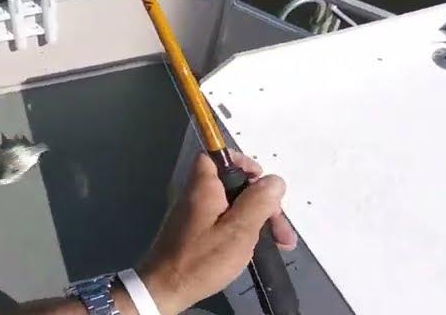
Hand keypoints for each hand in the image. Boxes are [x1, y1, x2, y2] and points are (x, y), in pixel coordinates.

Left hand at [135, 152, 295, 314]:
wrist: (165, 289)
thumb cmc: (201, 258)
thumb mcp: (238, 230)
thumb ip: (258, 202)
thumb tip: (275, 180)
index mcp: (203, 186)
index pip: (217, 155)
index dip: (241, 162)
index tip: (262, 180)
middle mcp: (196, 195)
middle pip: (233, 185)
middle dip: (261, 202)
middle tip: (281, 229)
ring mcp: (194, 215)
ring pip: (232, 206)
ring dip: (256, 221)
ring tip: (279, 243)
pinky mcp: (195, 233)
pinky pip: (223, 222)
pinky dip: (242, 231)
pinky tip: (255, 249)